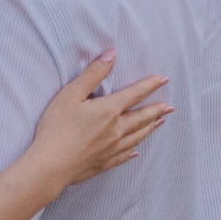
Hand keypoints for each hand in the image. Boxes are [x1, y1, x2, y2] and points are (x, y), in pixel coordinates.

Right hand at [27, 51, 171, 195]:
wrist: (50, 165)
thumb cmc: (56, 127)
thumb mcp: (71, 94)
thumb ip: (93, 73)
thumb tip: (112, 54)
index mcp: (109, 110)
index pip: (135, 94)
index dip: (150, 85)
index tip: (164, 79)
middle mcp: (116, 130)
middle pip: (142, 117)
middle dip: (156, 110)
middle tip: (170, 107)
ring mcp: (111, 149)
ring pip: (137, 136)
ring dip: (150, 128)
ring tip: (160, 123)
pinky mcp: (104, 163)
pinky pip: (124, 156)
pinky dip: (133, 151)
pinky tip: (135, 152)